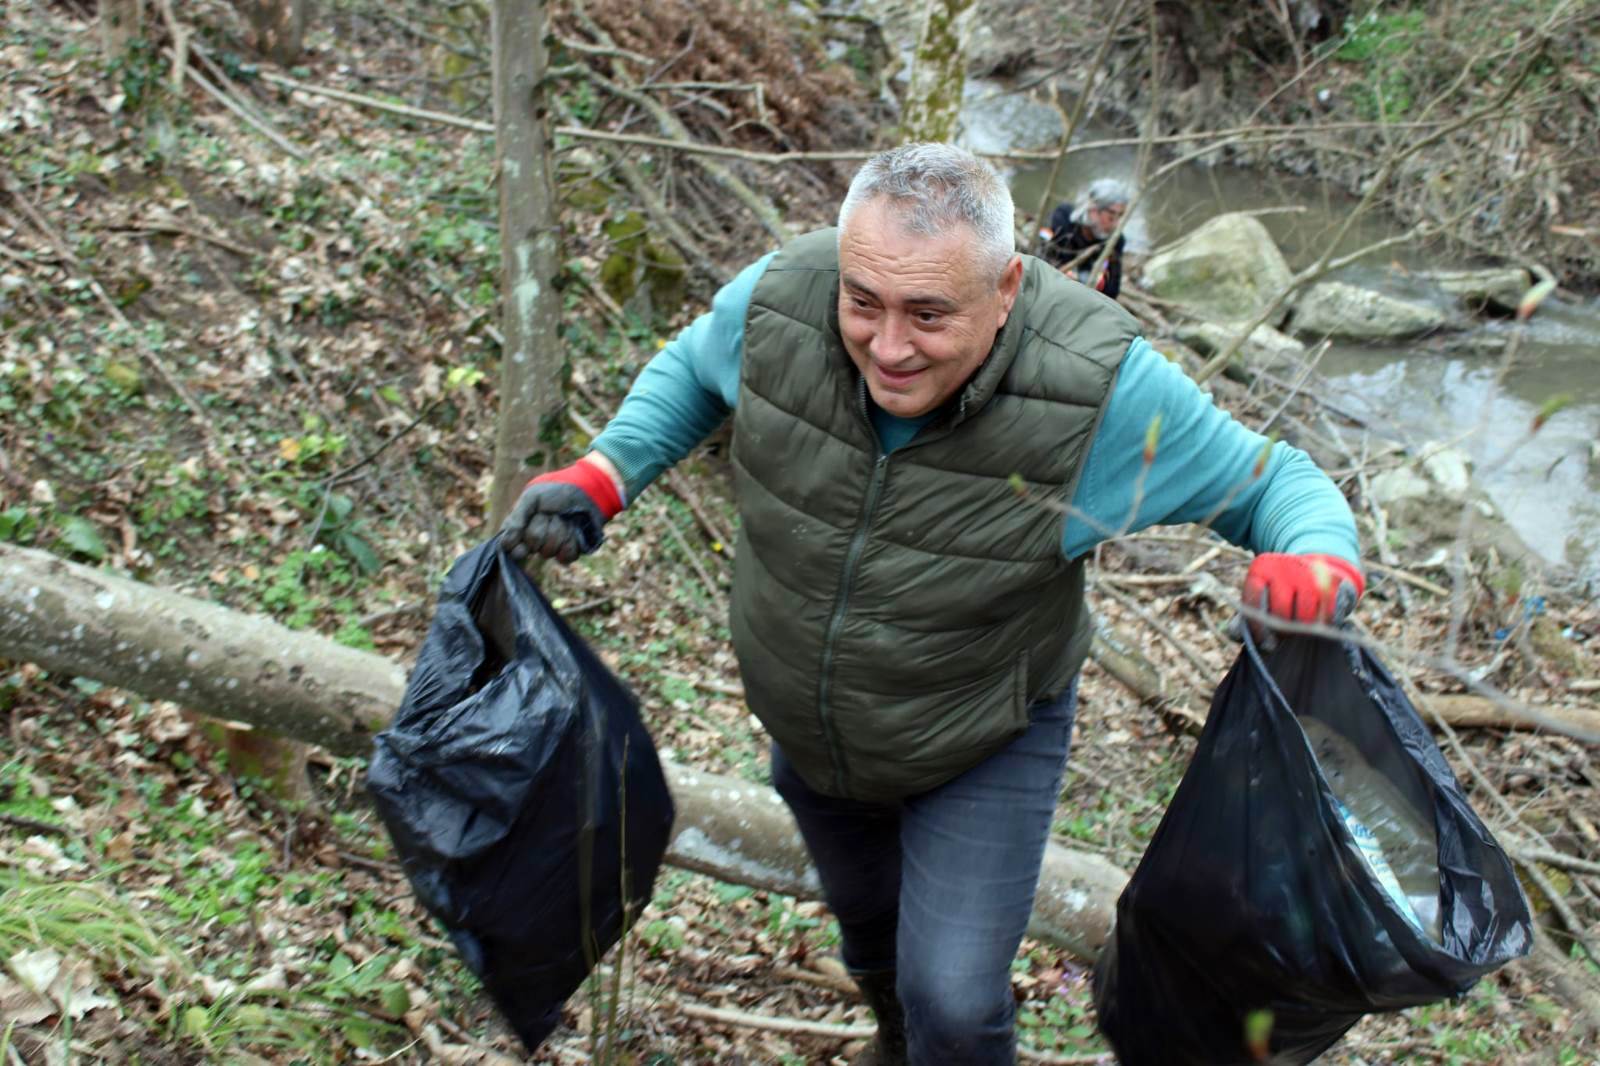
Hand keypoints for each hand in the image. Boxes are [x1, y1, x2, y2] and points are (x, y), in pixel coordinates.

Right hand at [498, 456, 623, 564]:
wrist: (587, 490)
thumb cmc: (557, 490)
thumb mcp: (532, 498)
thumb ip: (517, 518)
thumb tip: (505, 544)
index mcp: (524, 526)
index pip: (512, 546)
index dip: (517, 545)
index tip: (521, 543)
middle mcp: (537, 539)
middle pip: (533, 546)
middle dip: (542, 528)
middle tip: (550, 514)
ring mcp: (554, 545)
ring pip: (549, 552)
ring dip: (558, 532)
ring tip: (564, 518)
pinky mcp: (570, 550)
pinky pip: (565, 557)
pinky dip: (570, 543)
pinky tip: (575, 530)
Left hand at [1242, 553, 1363, 630]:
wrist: (1314, 570)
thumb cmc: (1280, 591)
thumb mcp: (1261, 597)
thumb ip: (1245, 617)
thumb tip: (1234, 634)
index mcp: (1261, 567)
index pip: (1253, 600)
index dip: (1256, 626)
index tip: (1262, 640)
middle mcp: (1285, 565)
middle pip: (1281, 611)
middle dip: (1282, 630)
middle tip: (1283, 636)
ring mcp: (1311, 571)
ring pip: (1305, 615)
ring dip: (1303, 629)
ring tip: (1299, 629)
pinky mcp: (1333, 579)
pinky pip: (1328, 614)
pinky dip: (1324, 624)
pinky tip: (1317, 622)